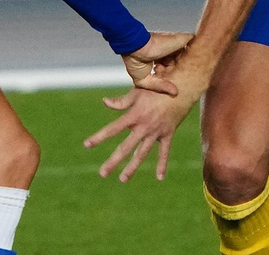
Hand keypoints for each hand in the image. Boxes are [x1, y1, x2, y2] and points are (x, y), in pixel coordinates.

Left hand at [83, 84, 199, 182]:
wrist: (181, 89)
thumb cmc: (156, 88)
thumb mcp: (137, 91)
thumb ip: (121, 101)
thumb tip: (104, 102)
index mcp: (134, 115)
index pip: (113, 129)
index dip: (99, 137)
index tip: (87, 145)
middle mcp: (144, 126)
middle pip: (126, 147)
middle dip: (113, 161)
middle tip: (102, 173)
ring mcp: (156, 132)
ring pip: (142, 153)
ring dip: (132, 167)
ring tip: (122, 179)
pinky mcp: (167, 135)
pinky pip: (164, 152)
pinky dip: (162, 164)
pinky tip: (159, 178)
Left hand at [122, 31, 192, 94]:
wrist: (137, 48)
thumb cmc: (157, 43)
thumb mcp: (178, 39)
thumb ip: (189, 40)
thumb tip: (198, 41)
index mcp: (165, 51)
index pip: (177, 61)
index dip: (183, 66)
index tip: (192, 72)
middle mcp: (156, 60)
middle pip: (170, 72)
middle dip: (177, 76)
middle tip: (186, 81)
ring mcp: (148, 70)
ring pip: (163, 80)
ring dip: (170, 82)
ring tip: (180, 85)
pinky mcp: (142, 79)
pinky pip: (153, 86)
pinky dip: (163, 87)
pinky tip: (174, 91)